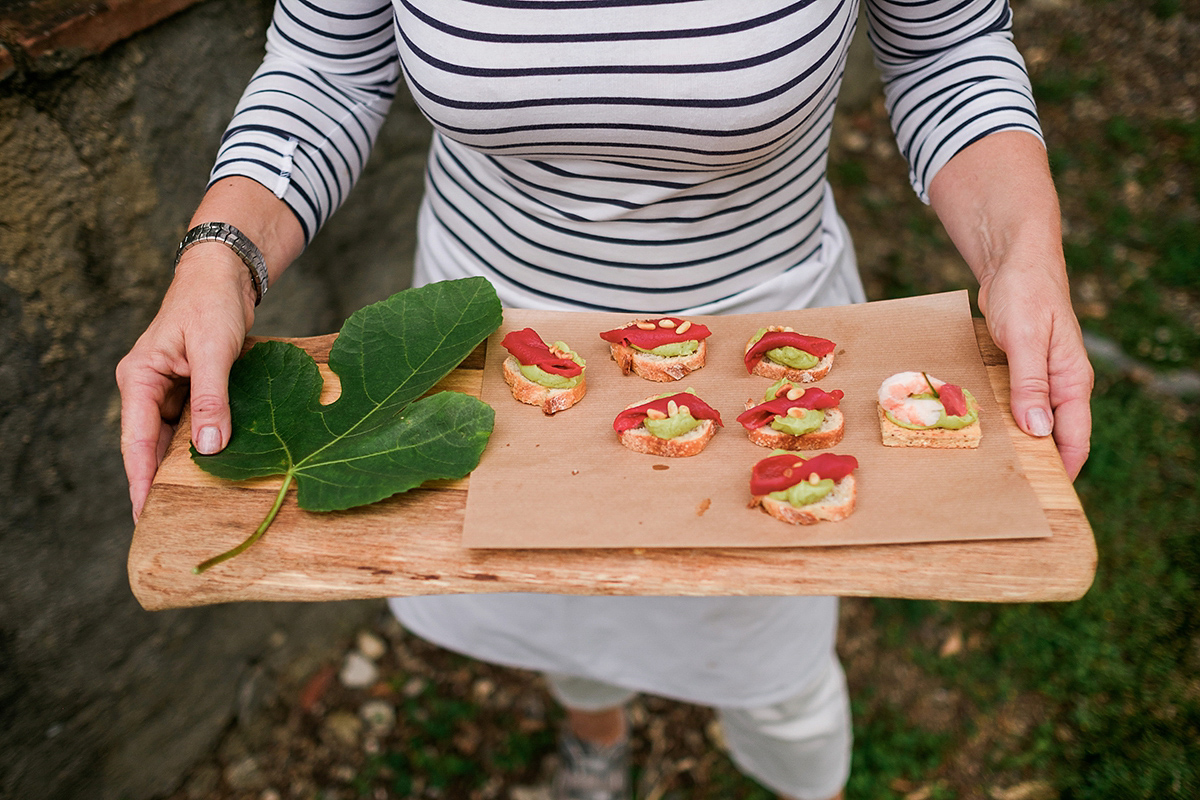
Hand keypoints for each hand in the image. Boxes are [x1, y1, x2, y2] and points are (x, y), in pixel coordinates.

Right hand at [115, 247, 256, 520]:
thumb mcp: (215, 351)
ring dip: (183, 466)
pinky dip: (205, 444)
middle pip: (151, 446)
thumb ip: (213, 399)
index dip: (140, 482)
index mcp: (140, 378)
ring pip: (174, 438)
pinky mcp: (192, 387)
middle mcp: (149, 387)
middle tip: (171, 525)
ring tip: (194, 507)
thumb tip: (209, 449)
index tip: (143, 517)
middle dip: (159, 483)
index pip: (136, 441)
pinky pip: (194, 424)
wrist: (225, 274)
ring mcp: (170, 388)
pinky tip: (217, 468)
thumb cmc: (213, 304)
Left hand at [978, 257, 1092, 479]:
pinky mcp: (1019, 369)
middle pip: (1053, 435)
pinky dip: (1002, 418)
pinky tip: (980, 431)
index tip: (1045, 495)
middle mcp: (1059, 383)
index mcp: (1071, 380)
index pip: (1076, 438)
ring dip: (1016, 441)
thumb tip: (1039, 429)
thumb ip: (1031, 382)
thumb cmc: (1026, 292)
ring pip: (1032, 420)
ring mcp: (1039, 376)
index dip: (1063, 469)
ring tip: (991, 468)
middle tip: (1007, 488)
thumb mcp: (1026, 338)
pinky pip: (1014, 402)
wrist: (1013, 260)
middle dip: (1036, 462)